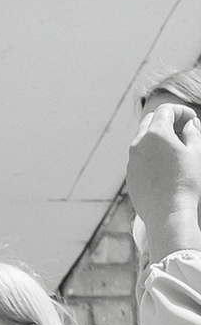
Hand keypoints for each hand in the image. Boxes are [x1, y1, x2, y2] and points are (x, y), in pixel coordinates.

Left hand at [128, 99, 200, 262]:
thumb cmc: (185, 182)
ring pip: (142, 139)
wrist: (168, 214)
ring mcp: (131, 161)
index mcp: (155, 134)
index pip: (166, 110)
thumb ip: (193, 132)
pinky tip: (165, 165)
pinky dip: (151, 153)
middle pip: (150, 121)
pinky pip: (139, 158)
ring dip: (158, 137)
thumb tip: (190, 124)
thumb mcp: (196, 152)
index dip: (181, 111)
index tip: (192, 120)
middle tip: (182, 129)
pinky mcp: (130, 176)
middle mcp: (138, 144)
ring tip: (175, 147)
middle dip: (167, 120)